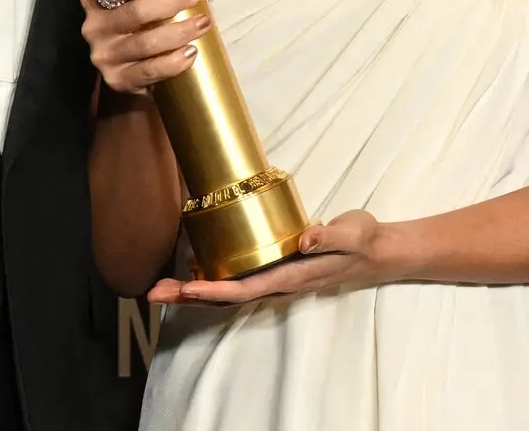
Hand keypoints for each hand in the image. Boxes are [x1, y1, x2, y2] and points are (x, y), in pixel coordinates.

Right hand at [80, 0, 215, 94]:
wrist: (127, 65)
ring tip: (203, 23)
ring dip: (180, 31)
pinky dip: (174, 62)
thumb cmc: (139, 18)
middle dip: (171, 1)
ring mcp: (104, 56)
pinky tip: (191, 52)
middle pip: (135, 12)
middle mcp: (94, 27)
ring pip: (146, 43)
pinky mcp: (118, 79)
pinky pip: (150, 71)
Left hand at [143, 211, 390, 305]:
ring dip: (192, 291)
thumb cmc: (362, 241)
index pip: (246, 288)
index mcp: (291, 277)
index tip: (186, 289)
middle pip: (227, 296)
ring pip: (227, 290)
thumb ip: (329, 236)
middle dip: (189, 296)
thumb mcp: (351, 233)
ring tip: (159, 288)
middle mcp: (277, 283)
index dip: (215, 290)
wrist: (375, 251)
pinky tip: (190, 272)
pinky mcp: (273, 268)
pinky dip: (209, 280)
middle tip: (153, 293)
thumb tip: (304, 239)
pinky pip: (236, 279)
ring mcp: (274, 278)